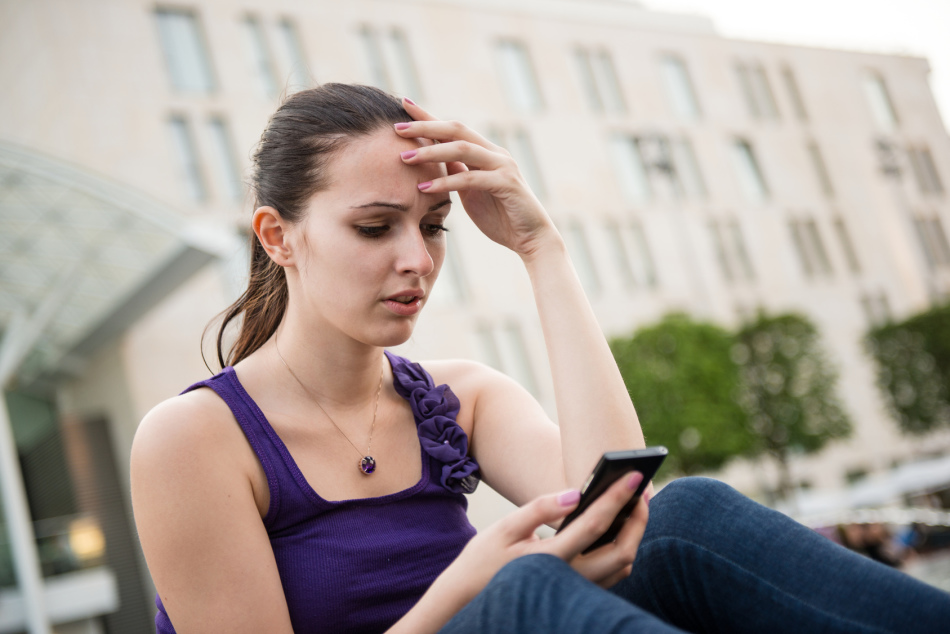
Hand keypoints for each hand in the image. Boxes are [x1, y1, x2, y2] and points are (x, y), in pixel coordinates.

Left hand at [395, 98, 559, 259]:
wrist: (532, 239)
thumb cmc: (501, 217)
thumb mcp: (472, 192)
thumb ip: (458, 173)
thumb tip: (435, 159)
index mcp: (486, 153)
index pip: (453, 129)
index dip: (428, 116)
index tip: (402, 105)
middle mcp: (495, 153)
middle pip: (456, 129)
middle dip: (425, 126)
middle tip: (397, 128)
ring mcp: (503, 166)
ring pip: (462, 149)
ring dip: (431, 152)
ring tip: (404, 158)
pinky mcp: (506, 184)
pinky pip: (470, 179)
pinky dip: (445, 182)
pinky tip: (423, 188)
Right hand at [438, 471, 649, 605]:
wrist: (470, 598)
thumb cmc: (484, 559)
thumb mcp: (505, 528)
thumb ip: (540, 508)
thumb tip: (576, 493)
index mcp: (552, 558)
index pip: (596, 524)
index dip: (617, 497)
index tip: (633, 476)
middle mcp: (571, 579)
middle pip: (623, 551)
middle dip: (638, 519)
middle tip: (640, 490)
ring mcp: (577, 590)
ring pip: (622, 565)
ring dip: (633, 534)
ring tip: (632, 503)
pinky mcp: (578, 592)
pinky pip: (613, 572)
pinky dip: (622, 547)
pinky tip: (617, 525)